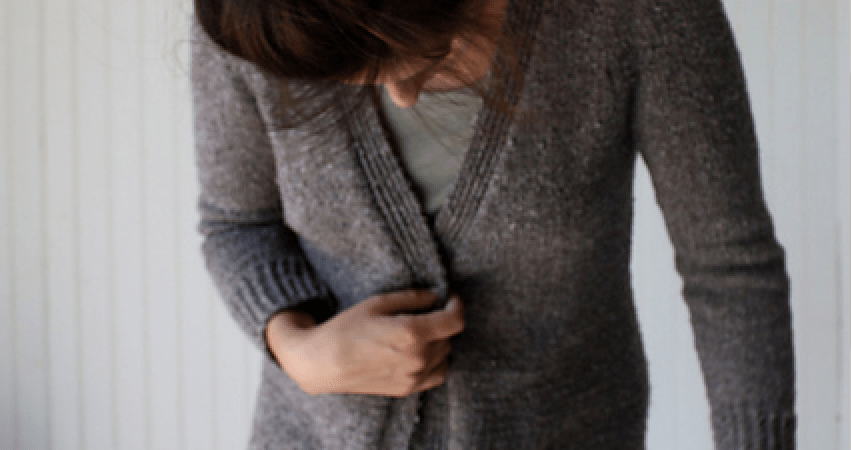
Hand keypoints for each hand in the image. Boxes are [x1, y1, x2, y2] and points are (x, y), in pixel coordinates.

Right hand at [265, 290, 463, 396]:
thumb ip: (413, 298)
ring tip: (421, 333)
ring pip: (445, 356)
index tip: (451, 298)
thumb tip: (436, 297)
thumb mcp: (378, 303)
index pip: (454, 321)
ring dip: (440, 342)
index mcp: (412, 333)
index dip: (457, 305)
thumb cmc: (346, 329)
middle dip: (443, 322)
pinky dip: (436, 362)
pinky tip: (420, 352)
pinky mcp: (407, 390)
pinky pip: (437, 375)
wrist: (323, 364)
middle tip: (429, 312)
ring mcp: (413, 377)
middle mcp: (417, 358)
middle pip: (449, 337)